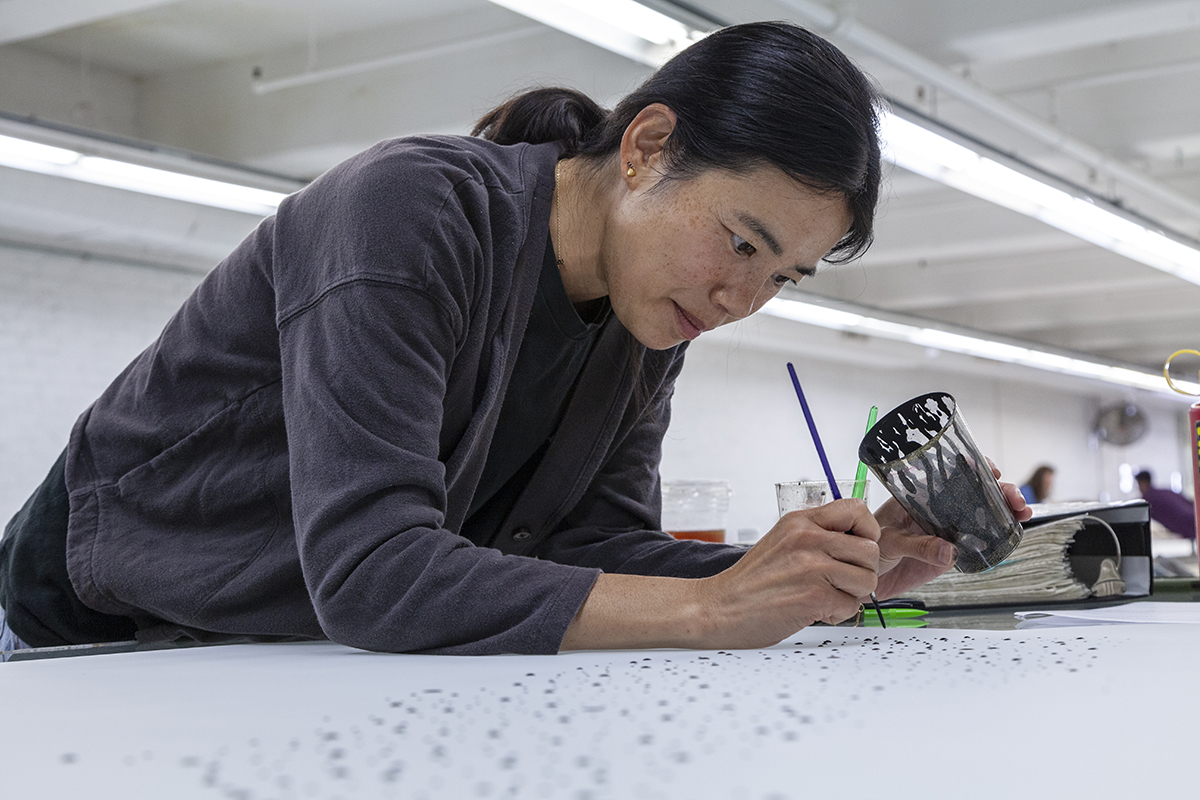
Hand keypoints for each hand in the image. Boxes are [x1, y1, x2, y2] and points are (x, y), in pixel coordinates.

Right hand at [694, 499, 880, 647]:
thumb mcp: (782, 540)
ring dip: (851, 594)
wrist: (717, 607)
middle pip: (871, 550)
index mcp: (800, 521)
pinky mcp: (815, 596)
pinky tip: (814, 610)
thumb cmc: (750, 582)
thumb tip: (857, 540)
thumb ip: (817, 534)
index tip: (856, 548)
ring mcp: (812, 567)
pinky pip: (851, 606)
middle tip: (838, 581)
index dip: (867, 531)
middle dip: (861, 571)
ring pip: (867, 580)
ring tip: (825, 596)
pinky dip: (836, 614)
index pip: (857, 509)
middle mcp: (808, 538)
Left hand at [870, 458, 1033, 599]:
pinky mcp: (951, 554)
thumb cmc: (865, 546)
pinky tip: (1011, 535)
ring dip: (1005, 512)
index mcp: (918, 497)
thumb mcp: (889, 541)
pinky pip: (978, 544)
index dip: (974, 467)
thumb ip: (918, 546)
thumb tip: (950, 550)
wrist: (862, 579)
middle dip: (1000, 491)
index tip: (990, 469)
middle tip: (1014, 498)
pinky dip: (997, 538)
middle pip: (975, 493)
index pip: (950, 474)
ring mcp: (946, 531)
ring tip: (1021, 513)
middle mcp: (936, 510)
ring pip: (982, 516)